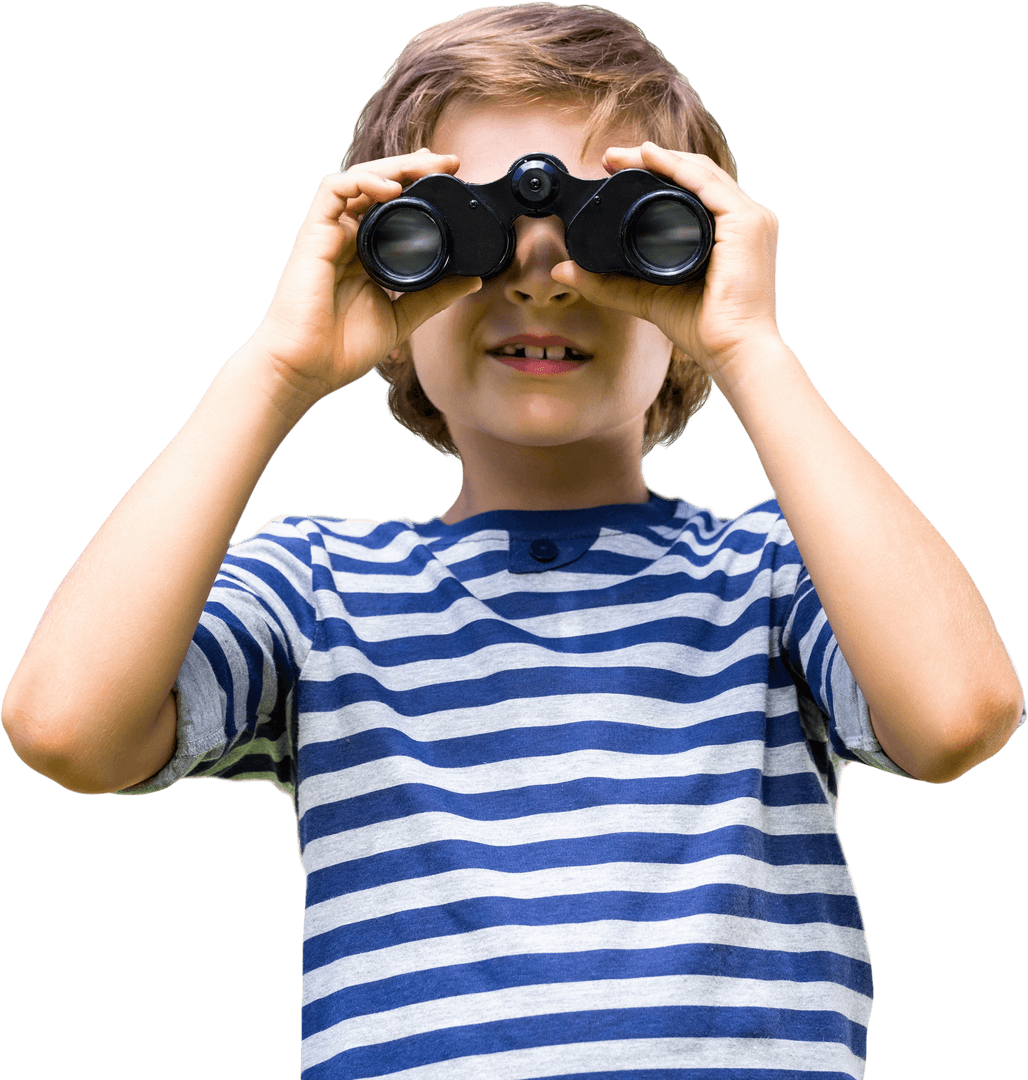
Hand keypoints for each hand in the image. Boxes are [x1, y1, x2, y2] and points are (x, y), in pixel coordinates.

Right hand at [247, 149, 481, 413]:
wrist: (308, 368)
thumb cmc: (344, 348)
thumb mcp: (402, 317)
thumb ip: (435, 295)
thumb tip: (474, 279)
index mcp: (367, 253)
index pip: (393, 205)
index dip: (420, 184)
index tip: (452, 177)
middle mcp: (348, 237)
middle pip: (379, 185)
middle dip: (414, 165)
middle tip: (449, 162)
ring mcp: (329, 233)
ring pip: (359, 178)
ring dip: (393, 166)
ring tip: (425, 165)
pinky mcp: (313, 234)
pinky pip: (333, 189)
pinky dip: (362, 181)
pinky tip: (389, 187)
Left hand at [550, 141, 781, 385]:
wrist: (732, 350)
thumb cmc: (703, 329)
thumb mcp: (646, 296)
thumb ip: (607, 283)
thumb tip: (563, 272)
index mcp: (728, 233)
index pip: (691, 189)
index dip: (654, 174)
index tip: (614, 170)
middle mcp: (743, 220)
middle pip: (694, 174)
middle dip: (651, 160)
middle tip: (611, 157)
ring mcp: (750, 219)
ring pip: (700, 171)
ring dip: (659, 158)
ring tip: (623, 155)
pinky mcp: (747, 224)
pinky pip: (707, 184)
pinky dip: (677, 168)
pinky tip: (651, 158)